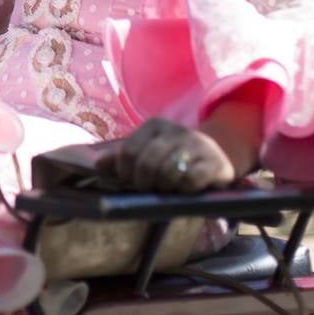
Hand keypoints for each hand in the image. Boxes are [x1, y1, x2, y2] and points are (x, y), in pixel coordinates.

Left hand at [93, 117, 236, 193]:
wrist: (215, 156)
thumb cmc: (173, 159)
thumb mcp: (147, 153)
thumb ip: (122, 159)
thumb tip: (98, 165)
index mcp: (155, 125)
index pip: (129, 152)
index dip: (125, 173)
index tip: (130, 181)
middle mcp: (176, 130)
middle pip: (147, 163)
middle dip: (144, 182)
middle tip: (149, 188)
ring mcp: (197, 144)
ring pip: (168, 172)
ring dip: (164, 186)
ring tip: (167, 188)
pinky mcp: (215, 162)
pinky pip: (191, 180)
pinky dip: (184, 189)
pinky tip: (185, 189)